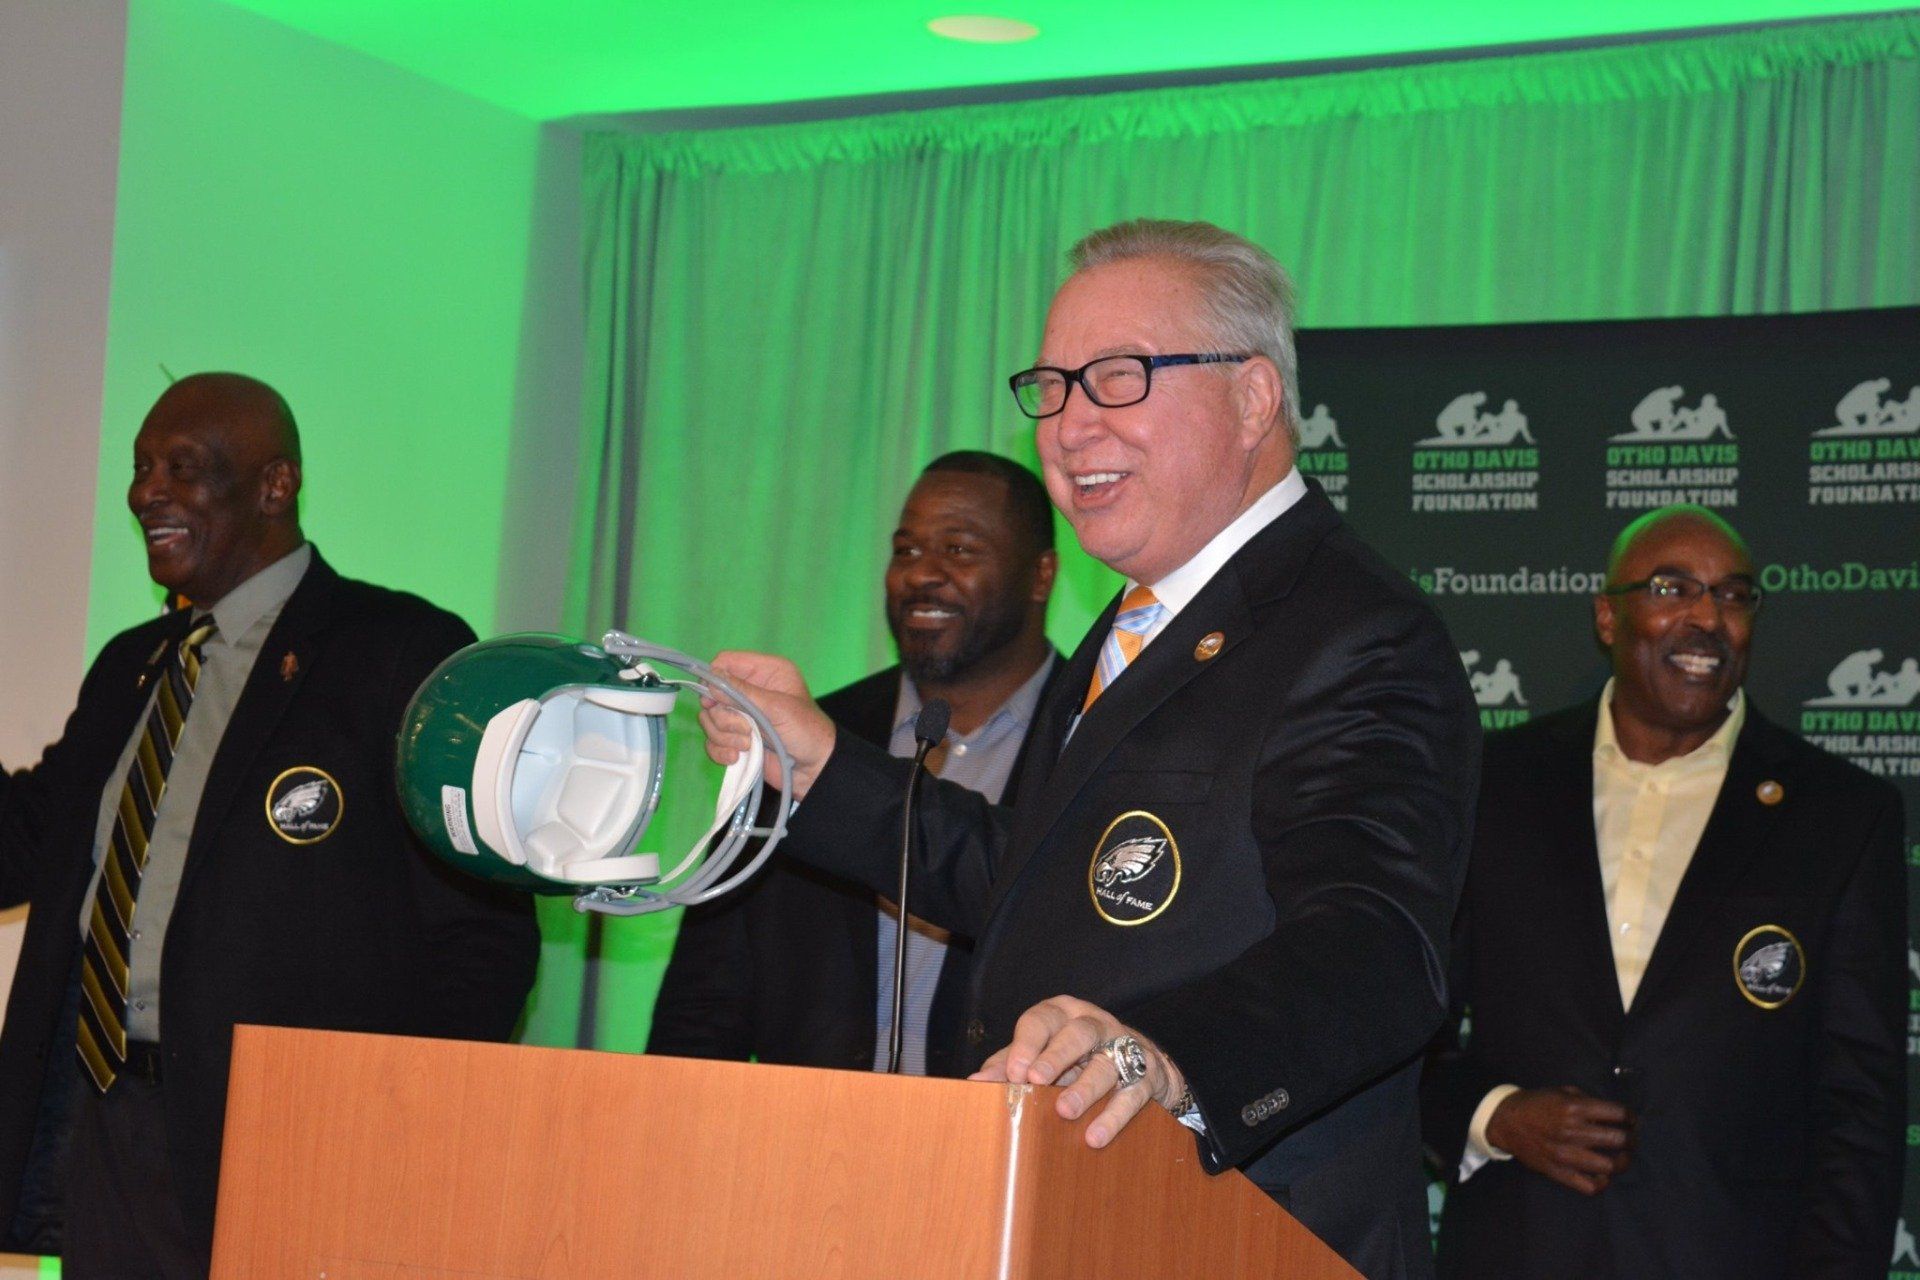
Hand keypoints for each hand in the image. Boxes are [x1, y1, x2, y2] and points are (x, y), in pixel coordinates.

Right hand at [697, 651, 835, 796]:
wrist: (814, 769)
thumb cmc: (807, 731)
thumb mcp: (778, 708)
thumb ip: (744, 693)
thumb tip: (711, 680)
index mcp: (765, 672)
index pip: (726, 662)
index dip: (714, 678)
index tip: (713, 700)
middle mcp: (750, 690)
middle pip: (712, 695)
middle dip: (725, 717)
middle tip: (746, 730)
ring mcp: (741, 716)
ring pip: (710, 720)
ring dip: (725, 736)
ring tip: (748, 746)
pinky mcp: (735, 738)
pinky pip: (712, 741)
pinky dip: (721, 751)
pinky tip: (737, 758)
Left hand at [968, 996, 1186, 1149]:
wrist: (1139, 1062)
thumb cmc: (1075, 1057)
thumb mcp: (1040, 1054)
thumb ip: (1009, 1066)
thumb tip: (974, 1084)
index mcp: (1062, 1014)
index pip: (1042, 1020)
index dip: (1027, 1044)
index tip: (1015, 1072)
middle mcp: (1095, 1025)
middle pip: (1078, 1033)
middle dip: (1056, 1056)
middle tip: (1036, 1080)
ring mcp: (1125, 1047)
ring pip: (1107, 1063)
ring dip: (1085, 1088)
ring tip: (1065, 1111)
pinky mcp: (1147, 1075)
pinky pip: (1132, 1093)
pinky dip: (1114, 1115)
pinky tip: (1095, 1135)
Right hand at [1485, 1085, 1633, 1194]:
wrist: (1506, 1122)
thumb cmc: (1536, 1104)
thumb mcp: (1561, 1092)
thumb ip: (1587, 1101)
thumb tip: (1613, 1114)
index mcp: (1574, 1108)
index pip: (1618, 1114)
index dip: (1630, 1117)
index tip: (1631, 1121)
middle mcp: (1573, 1131)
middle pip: (1619, 1140)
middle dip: (1631, 1140)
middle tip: (1630, 1140)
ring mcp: (1566, 1154)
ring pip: (1610, 1166)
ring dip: (1621, 1162)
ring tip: (1620, 1158)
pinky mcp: (1559, 1172)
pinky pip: (1590, 1186)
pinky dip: (1602, 1183)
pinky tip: (1602, 1174)